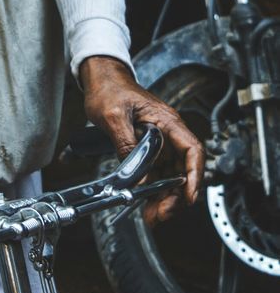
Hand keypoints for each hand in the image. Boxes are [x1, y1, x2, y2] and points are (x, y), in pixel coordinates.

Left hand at [79, 56, 204, 225]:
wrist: (99, 77)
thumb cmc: (108, 88)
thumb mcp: (114, 116)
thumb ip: (127, 144)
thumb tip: (136, 175)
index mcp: (167, 121)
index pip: (192, 150)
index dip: (194, 176)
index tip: (188, 197)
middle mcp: (168, 133)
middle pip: (182, 169)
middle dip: (175, 195)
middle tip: (161, 214)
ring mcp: (159, 141)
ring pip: (170, 175)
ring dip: (164, 196)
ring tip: (153, 215)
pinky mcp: (148, 147)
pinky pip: (156, 172)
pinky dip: (153, 189)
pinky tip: (145, 201)